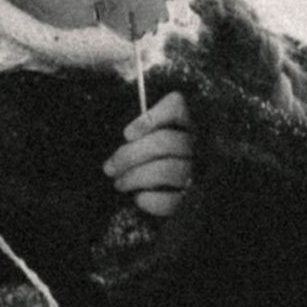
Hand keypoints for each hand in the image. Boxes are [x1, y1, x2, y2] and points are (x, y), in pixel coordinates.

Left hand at [104, 88, 192, 220]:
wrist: (167, 196)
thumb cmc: (146, 159)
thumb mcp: (141, 138)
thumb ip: (135, 131)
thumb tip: (123, 136)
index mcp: (183, 121)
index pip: (176, 106)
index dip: (151, 118)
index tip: (127, 134)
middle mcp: (196, 144)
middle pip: (166, 142)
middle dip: (130, 155)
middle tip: (109, 167)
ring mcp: (197, 171)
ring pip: (167, 170)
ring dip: (135, 177)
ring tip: (119, 183)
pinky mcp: (192, 199)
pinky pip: (173, 200)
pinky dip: (151, 200)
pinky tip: (138, 198)